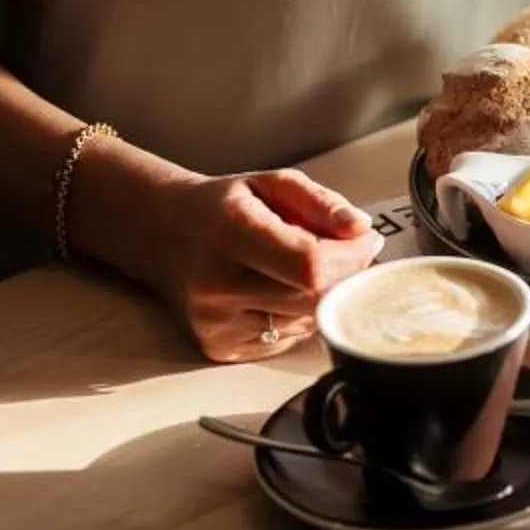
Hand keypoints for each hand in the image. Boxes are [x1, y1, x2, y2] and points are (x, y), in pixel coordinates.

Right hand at [133, 168, 380, 361]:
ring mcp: (214, 322)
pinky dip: (298, 316)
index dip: (351, 257)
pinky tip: (281, 290)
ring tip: (308, 267)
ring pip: (305, 322)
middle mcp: (216, 284)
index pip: (309, 264)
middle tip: (349, 252)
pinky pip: (286, 340)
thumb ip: (321, 202)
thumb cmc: (222, 207)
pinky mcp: (218, 347)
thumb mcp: (271, 182)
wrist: (163, 233)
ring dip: (324, 296)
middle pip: (312, 298)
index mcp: (229, 232)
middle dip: (346, 275)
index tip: (366, 240)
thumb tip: (361, 230)